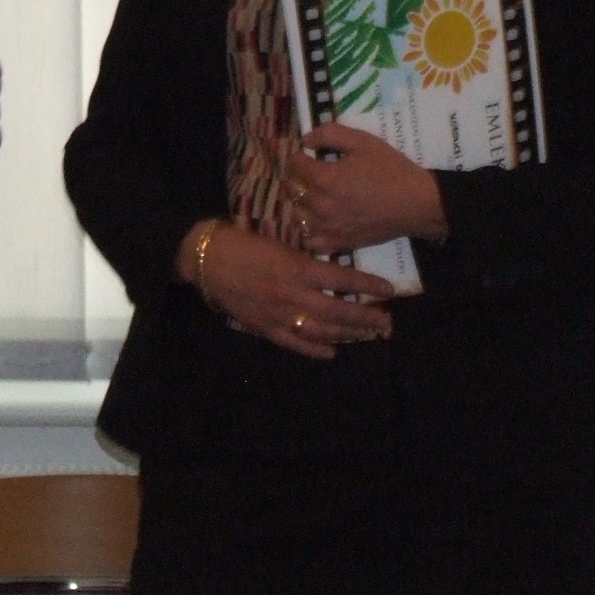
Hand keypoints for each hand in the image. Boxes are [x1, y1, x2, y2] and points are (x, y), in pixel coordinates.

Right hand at [186, 219, 396, 360]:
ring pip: (322, 329)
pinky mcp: (264, 327)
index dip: (368, 284)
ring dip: (348, 333)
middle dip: (366, 317)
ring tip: (368, 335)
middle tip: (387, 322)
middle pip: (338, 310)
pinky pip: (294, 343)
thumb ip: (304, 257)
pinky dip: (315, 350)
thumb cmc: (241, 243)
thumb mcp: (277, 241)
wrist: (205, 259)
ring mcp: (279, 314)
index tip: (389, 289)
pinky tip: (332, 353)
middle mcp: (293, 294)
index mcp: (297, 268)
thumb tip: (331, 268)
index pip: (342, 278)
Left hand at [282, 124, 447, 252]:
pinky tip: (320, 221)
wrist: (418, 203)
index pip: (294, 164)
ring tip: (317, 195)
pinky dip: (309, 231)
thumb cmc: (392, 170)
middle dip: (298, 177)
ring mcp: (328, 227)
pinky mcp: (338, 243)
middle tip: (312, 173)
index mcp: (325, 178)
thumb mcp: (363, 141)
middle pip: (292, 188)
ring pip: (297, 214)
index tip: (308, 156)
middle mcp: (320, 205)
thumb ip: (329, 134)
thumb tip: (305, 139)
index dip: (299, 156)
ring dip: (302, 203)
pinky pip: (310, 240)